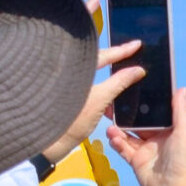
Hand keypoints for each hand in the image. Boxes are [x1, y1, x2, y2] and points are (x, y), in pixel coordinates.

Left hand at [42, 0, 144, 163]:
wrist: (48, 141)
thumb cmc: (71, 120)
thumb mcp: (100, 100)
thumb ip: (120, 82)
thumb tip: (138, 70)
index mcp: (75, 68)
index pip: (103, 54)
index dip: (122, 50)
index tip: (137, 44)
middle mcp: (70, 71)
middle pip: (96, 58)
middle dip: (113, 54)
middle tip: (130, 49)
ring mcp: (68, 84)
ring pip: (92, 70)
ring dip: (107, 69)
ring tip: (123, 65)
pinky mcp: (67, 95)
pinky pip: (88, 83)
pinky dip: (101, 82)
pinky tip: (111, 86)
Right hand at [106, 88, 185, 185]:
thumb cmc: (182, 162)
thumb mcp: (184, 134)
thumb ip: (180, 112)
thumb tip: (182, 89)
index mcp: (173, 131)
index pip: (157, 113)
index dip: (146, 103)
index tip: (133, 89)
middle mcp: (159, 139)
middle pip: (140, 122)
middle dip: (127, 114)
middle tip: (113, 103)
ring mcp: (147, 150)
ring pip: (129, 134)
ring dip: (119, 128)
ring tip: (110, 123)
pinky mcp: (136, 161)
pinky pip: (124, 148)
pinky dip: (117, 142)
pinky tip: (111, 136)